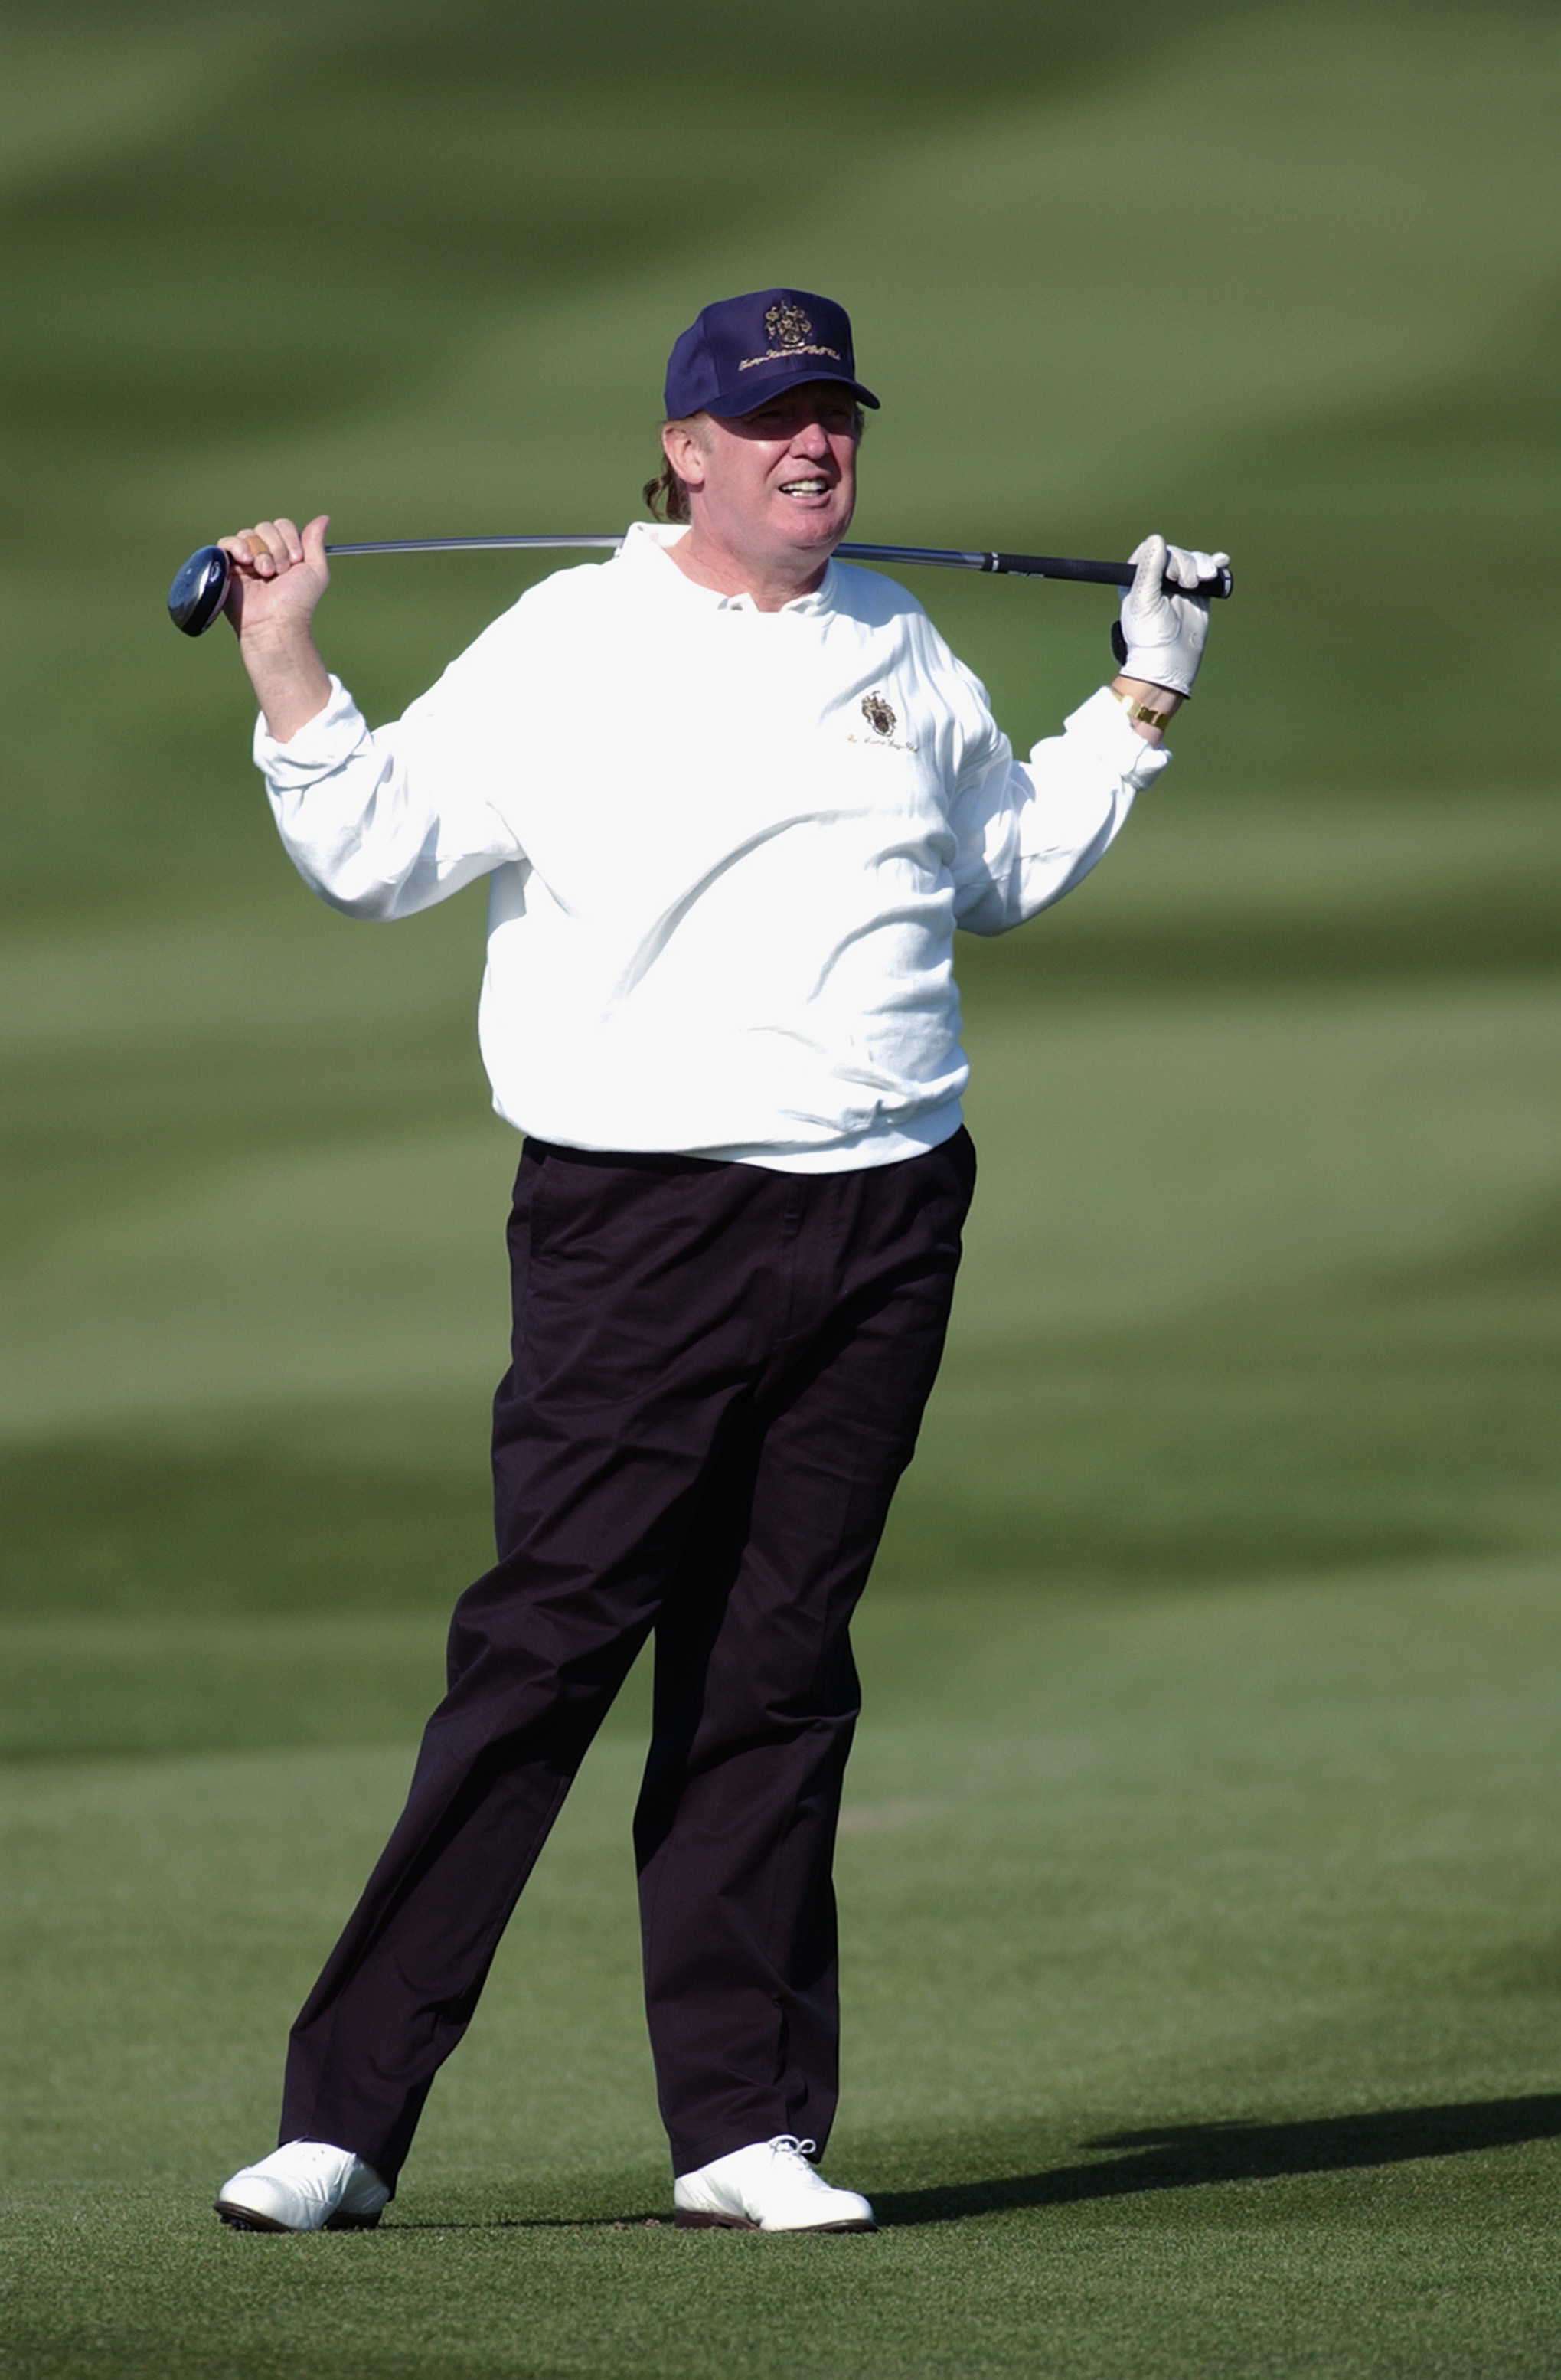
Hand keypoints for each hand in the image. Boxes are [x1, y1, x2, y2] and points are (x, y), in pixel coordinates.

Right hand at [217, 513, 332, 741]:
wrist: (275, 623)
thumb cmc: (297, 602)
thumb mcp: (315, 571)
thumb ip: (316, 543)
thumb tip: (324, 518)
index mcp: (284, 552)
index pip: (283, 526)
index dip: (289, 539)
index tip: (295, 560)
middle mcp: (264, 553)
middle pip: (266, 527)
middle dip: (275, 547)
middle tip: (279, 571)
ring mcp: (245, 560)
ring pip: (249, 534)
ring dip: (260, 552)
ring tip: (264, 573)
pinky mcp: (227, 566)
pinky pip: (226, 542)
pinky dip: (236, 546)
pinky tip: (245, 561)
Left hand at [1118, 533, 1228, 696]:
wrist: (1170, 661)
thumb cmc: (1149, 635)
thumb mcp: (1144, 601)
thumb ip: (1148, 570)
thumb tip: (1157, 539)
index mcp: (1138, 578)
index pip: (1153, 550)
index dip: (1165, 556)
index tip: (1169, 574)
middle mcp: (1159, 578)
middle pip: (1177, 554)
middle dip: (1186, 564)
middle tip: (1187, 584)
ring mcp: (1179, 584)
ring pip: (1194, 560)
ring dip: (1202, 565)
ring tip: (1204, 580)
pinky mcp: (1198, 592)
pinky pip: (1209, 571)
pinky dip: (1216, 564)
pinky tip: (1222, 562)